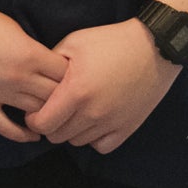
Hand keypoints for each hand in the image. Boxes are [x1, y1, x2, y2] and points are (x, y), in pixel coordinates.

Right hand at [0, 0, 67, 142]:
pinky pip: (5, 127)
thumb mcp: (14, 29)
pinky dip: (22, 134)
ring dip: (45, 113)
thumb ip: (33, 50)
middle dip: (64, 97)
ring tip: (53, 114)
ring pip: (35, 112)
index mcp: (29, 54)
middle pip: (55, 96)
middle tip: (67, 98)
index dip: (72, 75)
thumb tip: (50, 66)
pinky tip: (33, 134)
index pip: (65, 74)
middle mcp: (17, 77)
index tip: (73, 77)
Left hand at [28, 19, 179, 154]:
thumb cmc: (112, 41)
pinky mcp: (127, 127)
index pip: (42, 124)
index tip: (36, 109)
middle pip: (57, 136)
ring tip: (76, 111)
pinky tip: (94, 121)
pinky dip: (93, 138)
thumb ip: (50, 64)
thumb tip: (36, 81)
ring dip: (71, 130)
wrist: (153, 47)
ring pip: (77, 142)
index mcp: (76, 92)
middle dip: (51, 124)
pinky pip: (101, 146)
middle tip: (55, 109)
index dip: (34, 118)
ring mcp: (111, 123)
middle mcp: (93, 113)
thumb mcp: (74, 42)